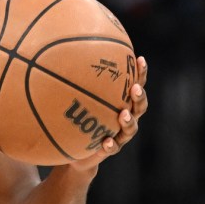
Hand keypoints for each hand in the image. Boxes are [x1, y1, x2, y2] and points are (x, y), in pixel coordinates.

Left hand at [70, 55, 148, 171]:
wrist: (77, 152)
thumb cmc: (80, 118)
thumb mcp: (78, 99)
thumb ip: (76, 80)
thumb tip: (64, 51)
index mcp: (122, 102)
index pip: (135, 85)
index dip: (140, 74)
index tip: (140, 59)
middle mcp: (126, 117)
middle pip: (140, 106)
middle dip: (139, 97)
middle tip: (135, 88)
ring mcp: (120, 135)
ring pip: (131, 128)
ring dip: (129, 121)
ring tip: (123, 115)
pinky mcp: (110, 150)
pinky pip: (113, 148)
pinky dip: (111, 145)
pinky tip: (107, 141)